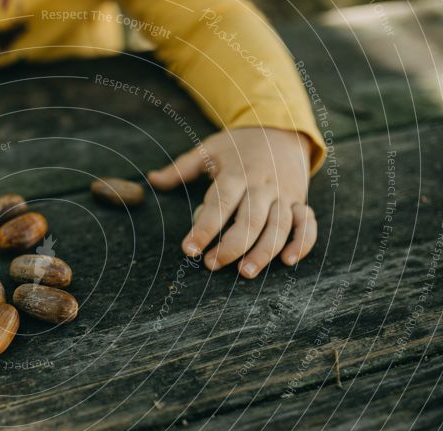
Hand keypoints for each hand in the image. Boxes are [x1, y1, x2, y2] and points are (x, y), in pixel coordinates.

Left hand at [148, 127, 316, 278]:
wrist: (281, 128)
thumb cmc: (238, 145)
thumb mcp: (208, 150)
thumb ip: (181, 169)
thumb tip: (152, 180)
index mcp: (237, 174)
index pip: (219, 204)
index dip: (204, 229)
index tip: (189, 249)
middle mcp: (262, 186)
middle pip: (250, 221)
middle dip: (232, 247)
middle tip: (212, 265)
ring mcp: (285, 194)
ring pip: (279, 227)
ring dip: (264, 251)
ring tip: (245, 273)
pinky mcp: (300, 201)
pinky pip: (307, 224)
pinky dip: (302, 243)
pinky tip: (287, 261)